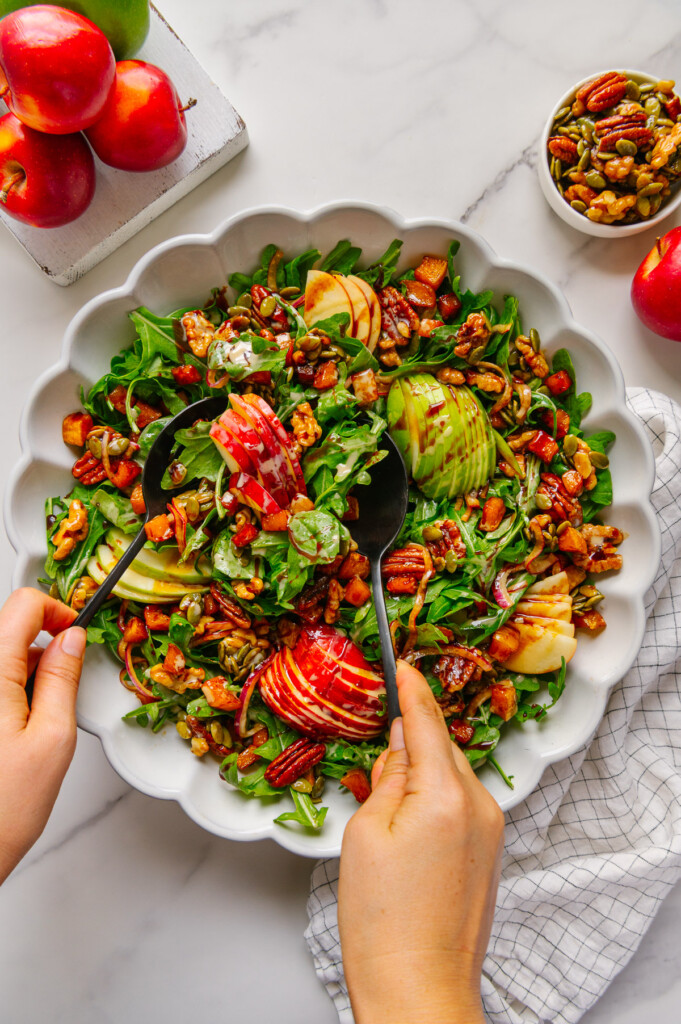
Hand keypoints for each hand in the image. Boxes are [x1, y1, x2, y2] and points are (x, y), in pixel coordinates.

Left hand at [0, 588, 85, 882]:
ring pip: (1, 657)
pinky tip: (17, 729)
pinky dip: (11, 692)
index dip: (56, 610)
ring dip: (26, 672)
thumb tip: (71, 640)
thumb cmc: (1, 810)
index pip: (23, 606)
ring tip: (39, 720)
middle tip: (64, 683)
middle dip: (43, 646)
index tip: (75, 633)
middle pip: (9, 628)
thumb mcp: (53, 738)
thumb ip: (63, 679)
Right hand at [338, 661, 503, 1023]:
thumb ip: (389, 777)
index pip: (428, 721)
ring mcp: (490, 830)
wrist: (419, 989)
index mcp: (445, 794)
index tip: (404, 663)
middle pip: (442, 748)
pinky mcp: (490, 851)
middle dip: (410, 743)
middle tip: (374, 760)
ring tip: (383, 814)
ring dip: (421, 775)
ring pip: (451, 776)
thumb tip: (402, 744)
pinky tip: (406, 830)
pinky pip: (460, 803)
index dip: (413, 688)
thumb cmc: (384, 923)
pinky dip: (434, 800)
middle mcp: (479, 806)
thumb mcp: (366, 833)